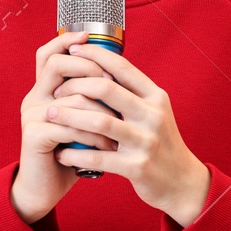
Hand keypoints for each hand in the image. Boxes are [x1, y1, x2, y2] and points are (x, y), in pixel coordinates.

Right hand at [10, 31, 121, 223]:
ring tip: (118, 130)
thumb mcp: (81, 121)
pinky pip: (70, 125)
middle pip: (58, 64)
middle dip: (91, 69)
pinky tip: (107, 149)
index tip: (90, 35)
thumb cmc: (70, 154)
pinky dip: (94, 137)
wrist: (45, 189)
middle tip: (115, 86)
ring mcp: (32, 115)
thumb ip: (89, 97)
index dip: (67, 40)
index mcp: (44, 90)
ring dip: (102, 112)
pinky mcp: (34, 135)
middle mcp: (34, 97)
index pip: (49, 53)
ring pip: (72, 96)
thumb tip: (117, 71)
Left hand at [49, 43, 211, 227]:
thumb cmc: (160, 142)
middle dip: (75, 85)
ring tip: (49, 115)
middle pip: (107, 89)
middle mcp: (153, 115)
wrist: (182, 182)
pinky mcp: (137, 167)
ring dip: (68, 116)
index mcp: (156, 97)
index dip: (94, 54)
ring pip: (99, 122)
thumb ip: (132, 92)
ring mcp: (146, 142)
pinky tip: (60, 153)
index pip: (122, 67)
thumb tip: (101, 64)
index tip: (72, 48)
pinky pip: (98, 157)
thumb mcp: (154, 112)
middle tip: (55, 90)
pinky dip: (75, 154)